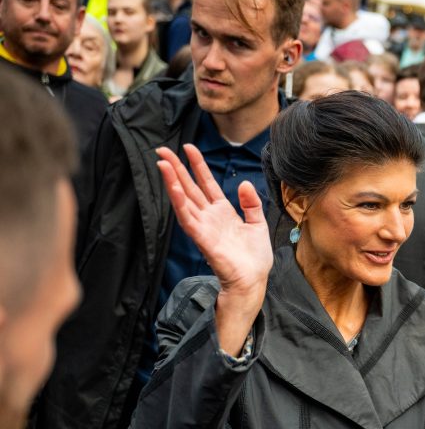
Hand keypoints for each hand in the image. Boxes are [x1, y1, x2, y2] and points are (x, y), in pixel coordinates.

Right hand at [155, 144, 273, 299]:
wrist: (253, 280)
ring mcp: (204, 227)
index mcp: (222, 212)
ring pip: (184, 200)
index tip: (189, 148)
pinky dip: (180, 203)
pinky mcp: (202, 239)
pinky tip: (174, 188)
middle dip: (176, 168)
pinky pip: (187, 218)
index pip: (206, 183)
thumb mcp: (258, 224)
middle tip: (162, 149)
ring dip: (173, 182)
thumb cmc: (254, 258)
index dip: (197, 165)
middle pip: (190, 188)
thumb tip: (244, 183)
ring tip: (162, 163)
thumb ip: (251, 203)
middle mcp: (209, 217)